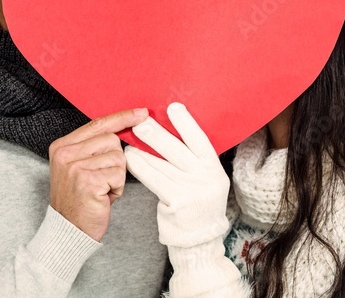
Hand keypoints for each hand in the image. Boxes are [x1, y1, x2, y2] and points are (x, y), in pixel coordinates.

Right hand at [48, 108, 147, 240]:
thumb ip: (95, 146)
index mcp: (62, 146)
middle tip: (101, 179)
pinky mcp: (87, 181)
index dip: (122, 118)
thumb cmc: (80, 199)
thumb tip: (127, 127)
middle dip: (115, 161)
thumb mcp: (80, 167)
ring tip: (101, 189)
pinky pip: (119, 175)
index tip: (141, 113)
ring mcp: (75, 167)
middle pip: (112, 140)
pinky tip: (103, 197)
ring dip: (116, 176)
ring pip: (118, 157)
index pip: (98, 124)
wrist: (69, 231)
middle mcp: (65, 153)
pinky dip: (117, 188)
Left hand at [124, 102, 229, 247]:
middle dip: (157, 133)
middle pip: (177, 149)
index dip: (187, 123)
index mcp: (214, 168)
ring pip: (160, 163)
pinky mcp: (176, 203)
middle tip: (142, 120)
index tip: (173, 107)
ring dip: (142, 149)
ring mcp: (191, 191)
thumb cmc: (197, 201)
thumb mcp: (206, 178)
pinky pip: (152, 178)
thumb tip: (170, 128)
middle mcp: (206, 178)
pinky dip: (139, 166)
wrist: (199, 239)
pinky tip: (130, 158)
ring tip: (130, 139)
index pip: (200, 140)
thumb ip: (193, 159)